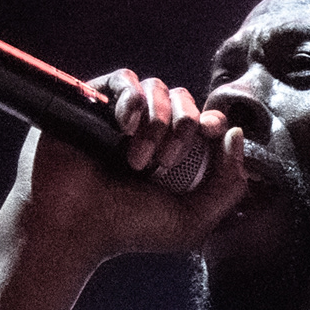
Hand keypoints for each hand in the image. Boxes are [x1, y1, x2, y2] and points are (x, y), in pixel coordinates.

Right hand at [0, 68, 248, 265]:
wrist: (72, 227)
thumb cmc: (128, 230)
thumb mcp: (193, 221)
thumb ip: (229, 186)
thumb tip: (236, 134)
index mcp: (171, 155)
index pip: (204, 120)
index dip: (214, 121)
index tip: (213, 133)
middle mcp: (146, 132)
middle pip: (184, 99)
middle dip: (184, 126)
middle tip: (167, 163)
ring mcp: (117, 116)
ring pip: (157, 87)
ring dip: (157, 121)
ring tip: (138, 160)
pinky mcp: (91, 102)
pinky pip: (124, 80)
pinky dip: (133, 100)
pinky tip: (125, 128)